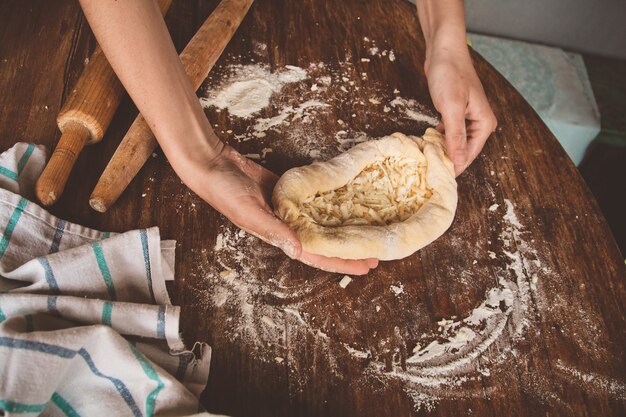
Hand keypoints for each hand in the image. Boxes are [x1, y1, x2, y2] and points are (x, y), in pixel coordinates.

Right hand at [187, 145, 378, 274]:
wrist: (215, 165)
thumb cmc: (226, 192)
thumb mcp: (249, 212)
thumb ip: (274, 230)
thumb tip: (299, 249)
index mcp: (279, 236)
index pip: (317, 256)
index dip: (342, 263)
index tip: (367, 266)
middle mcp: (287, 226)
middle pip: (325, 243)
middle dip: (350, 250)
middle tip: (378, 251)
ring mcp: (289, 210)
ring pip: (321, 224)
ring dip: (342, 229)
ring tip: (367, 231)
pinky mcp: (288, 193)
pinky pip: (313, 203)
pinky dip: (329, 206)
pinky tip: (346, 205)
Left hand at [424, 43, 496, 175]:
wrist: (443, 50)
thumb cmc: (449, 74)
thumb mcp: (452, 107)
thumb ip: (456, 136)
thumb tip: (459, 161)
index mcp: (485, 124)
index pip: (469, 155)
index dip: (454, 167)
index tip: (437, 178)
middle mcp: (480, 123)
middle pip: (463, 151)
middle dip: (447, 159)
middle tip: (428, 170)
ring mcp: (468, 118)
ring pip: (454, 142)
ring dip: (441, 149)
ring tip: (426, 159)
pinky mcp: (456, 113)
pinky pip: (448, 132)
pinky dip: (438, 138)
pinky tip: (427, 143)